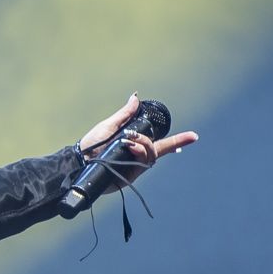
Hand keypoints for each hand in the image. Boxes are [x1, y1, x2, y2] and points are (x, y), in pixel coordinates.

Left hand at [77, 93, 199, 187]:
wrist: (79, 162)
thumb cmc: (91, 145)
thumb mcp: (109, 125)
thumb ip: (125, 114)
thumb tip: (135, 97)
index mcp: (135, 145)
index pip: (160, 144)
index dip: (177, 141)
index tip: (193, 137)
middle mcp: (137, 157)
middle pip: (157, 149)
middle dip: (149, 142)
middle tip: (131, 138)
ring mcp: (135, 167)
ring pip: (151, 155)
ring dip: (143, 145)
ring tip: (127, 143)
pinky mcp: (131, 176)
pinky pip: (143, 163)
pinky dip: (138, 152)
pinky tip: (129, 148)